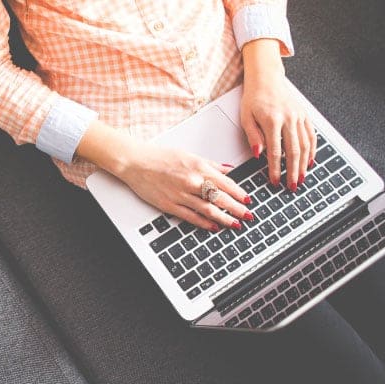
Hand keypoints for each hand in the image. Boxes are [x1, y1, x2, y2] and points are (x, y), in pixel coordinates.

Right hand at [115, 143, 252, 230]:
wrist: (136, 163)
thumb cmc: (159, 157)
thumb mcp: (188, 155)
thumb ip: (210, 164)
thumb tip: (227, 169)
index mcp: (198, 167)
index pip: (226, 183)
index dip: (239, 193)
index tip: (248, 200)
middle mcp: (192, 181)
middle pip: (221, 198)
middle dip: (237, 209)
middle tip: (248, 216)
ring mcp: (181, 195)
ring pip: (209, 209)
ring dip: (225, 218)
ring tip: (236, 224)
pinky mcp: (170, 205)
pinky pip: (191, 217)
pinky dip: (205, 223)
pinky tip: (214, 227)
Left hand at [241, 39, 315, 190]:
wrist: (266, 79)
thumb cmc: (254, 98)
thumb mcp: (246, 117)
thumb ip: (253, 136)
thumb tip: (258, 155)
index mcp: (272, 120)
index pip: (275, 151)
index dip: (275, 169)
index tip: (274, 181)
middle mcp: (289, 118)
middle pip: (293, 151)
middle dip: (293, 171)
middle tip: (292, 186)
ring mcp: (299, 116)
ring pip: (305, 145)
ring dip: (304, 164)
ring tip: (302, 178)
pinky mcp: (305, 115)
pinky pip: (311, 135)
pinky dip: (312, 150)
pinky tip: (310, 161)